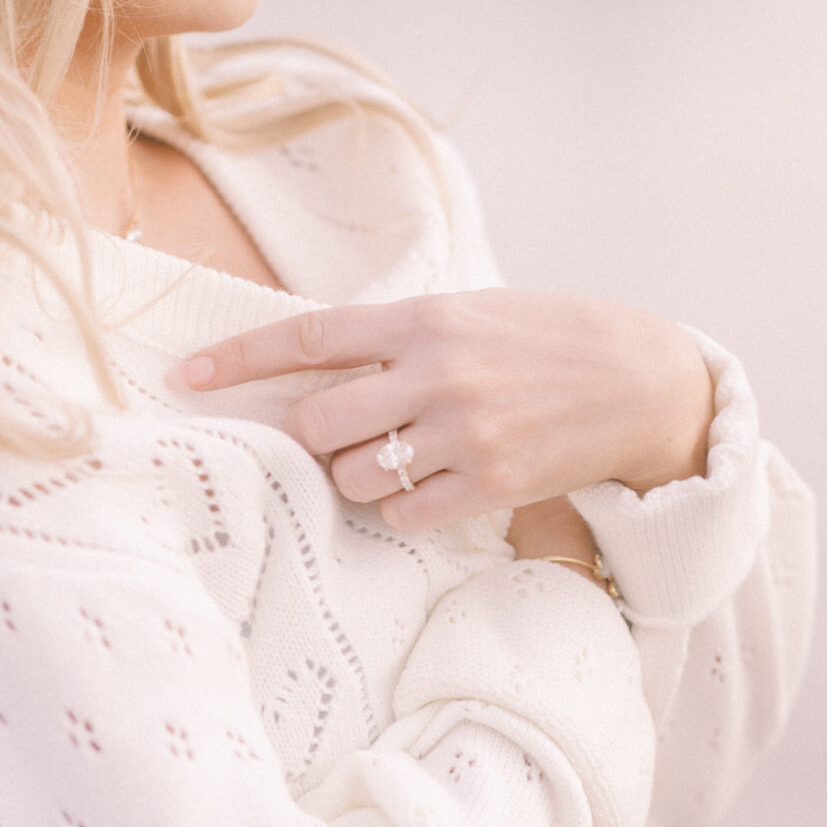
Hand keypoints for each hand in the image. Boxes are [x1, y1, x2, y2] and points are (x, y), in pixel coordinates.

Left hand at [164, 290, 715, 531]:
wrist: (643, 381)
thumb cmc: (546, 342)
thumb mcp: (471, 313)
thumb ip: (396, 335)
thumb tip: (313, 364)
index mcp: (426, 318)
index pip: (309, 337)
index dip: (238, 359)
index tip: (183, 378)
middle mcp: (438, 374)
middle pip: (317, 420)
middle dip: (312, 434)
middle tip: (336, 434)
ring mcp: (465, 434)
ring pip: (352, 475)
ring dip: (355, 474)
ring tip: (399, 455)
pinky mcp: (492, 484)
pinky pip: (401, 513)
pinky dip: (400, 506)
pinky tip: (432, 483)